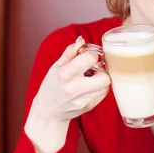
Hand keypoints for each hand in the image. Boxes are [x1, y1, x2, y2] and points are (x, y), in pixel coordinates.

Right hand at [25, 37, 110, 152]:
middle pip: (104, 77)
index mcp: (65, 74)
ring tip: (90, 79)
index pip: (90, 59)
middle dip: (101, 70)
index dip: (92, 55)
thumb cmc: (51, 87)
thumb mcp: (56, 67)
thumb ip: (70, 52)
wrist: (48, 112)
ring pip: (106, 86)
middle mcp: (74, 88)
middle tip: (93, 70)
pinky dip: (100, 88)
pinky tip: (89, 87)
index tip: (87, 57)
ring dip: (101, 79)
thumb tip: (81, 40)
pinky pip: (103, 94)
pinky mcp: (89, 107)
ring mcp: (83, 100)